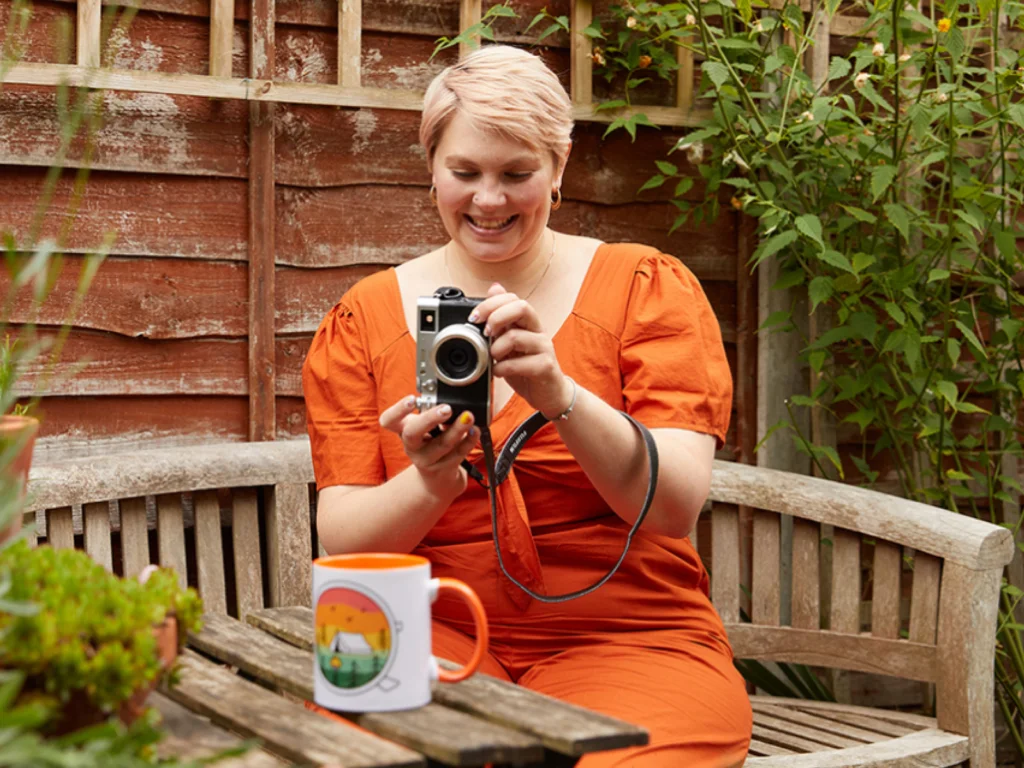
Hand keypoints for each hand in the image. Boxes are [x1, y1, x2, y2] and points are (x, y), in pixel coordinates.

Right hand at [379, 397, 478, 497]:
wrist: (436, 479)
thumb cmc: (430, 443)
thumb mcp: (425, 427)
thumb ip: (432, 412)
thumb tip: (450, 398)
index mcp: (402, 430)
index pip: (388, 421)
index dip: (397, 410)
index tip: (412, 399)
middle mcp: (411, 446)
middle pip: (412, 433)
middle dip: (430, 418)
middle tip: (446, 408)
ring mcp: (426, 460)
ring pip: (441, 444)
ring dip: (457, 429)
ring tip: (468, 417)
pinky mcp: (443, 468)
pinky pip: (458, 454)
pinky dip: (469, 441)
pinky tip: (475, 431)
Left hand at [470, 283, 573, 418]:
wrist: (549, 393)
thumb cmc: (527, 368)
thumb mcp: (509, 341)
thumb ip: (502, 318)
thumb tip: (494, 288)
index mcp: (528, 322)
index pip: (513, 298)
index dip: (491, 303)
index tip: (475, 317)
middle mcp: (538, 331)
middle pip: (522, 307)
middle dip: (496, 316)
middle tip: (485, 332)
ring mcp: (544, 348)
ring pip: (517, 336)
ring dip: (496, 348)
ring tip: (492, 358)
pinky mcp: (545, 367)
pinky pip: (521, 363)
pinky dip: (503, 368)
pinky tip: (498, 371)